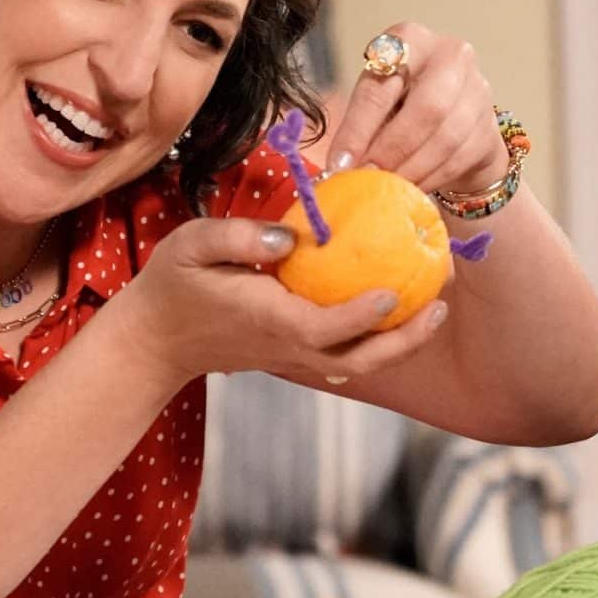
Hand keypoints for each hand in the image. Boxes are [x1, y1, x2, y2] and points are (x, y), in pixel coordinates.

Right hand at [116, 218, 446, 383]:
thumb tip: (289, 235)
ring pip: (360, 363)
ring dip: (402, 342)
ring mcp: (295, 358)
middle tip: (443, 303)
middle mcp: (291, 347)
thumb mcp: (192, 245)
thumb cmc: (173, 285)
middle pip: (361, 358)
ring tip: (436, 305)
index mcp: (270, 321)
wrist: (154, 341)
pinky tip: (398, 308)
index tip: (394, 290)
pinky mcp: (296, 357)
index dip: (363, 314)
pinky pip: (347, 354)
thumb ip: (238, 236)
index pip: (327, 327)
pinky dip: (379, 339)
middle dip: (407, 338)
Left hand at [319, 22, 509, 195]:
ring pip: (448, 136)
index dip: (358, 129)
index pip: (381, 86)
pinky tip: (413, 190)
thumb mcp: (379, 104)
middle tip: (368, 178)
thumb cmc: (404, 107)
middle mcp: (451, 55)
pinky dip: (433, 178)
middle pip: (427, 107)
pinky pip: (462, 158)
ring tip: (388, 189)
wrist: (453, 121)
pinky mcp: (490, 124)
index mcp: (410, 40)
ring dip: (413, 169)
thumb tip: (341, 168)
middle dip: (393, 149)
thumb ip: (362, 128)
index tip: (340, 165)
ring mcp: (478, 89)